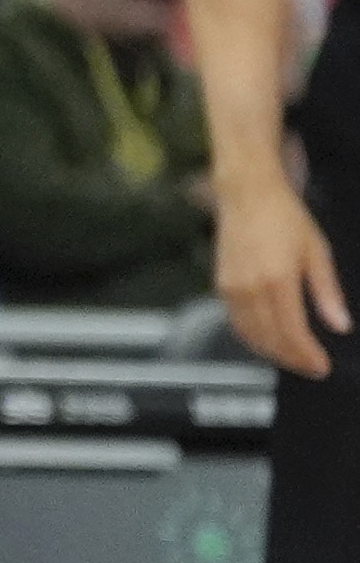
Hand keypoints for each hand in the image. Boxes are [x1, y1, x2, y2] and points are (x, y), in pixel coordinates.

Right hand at [216, 173, 348, 377]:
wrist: (246, 194)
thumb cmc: (286, 218)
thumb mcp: (317, 251)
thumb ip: (327, 291)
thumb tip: (341, 326)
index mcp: (278, 280)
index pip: (292, 332)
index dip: (307, 355)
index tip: (322, 367)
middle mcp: (250, 288)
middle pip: (270, 339)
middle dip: (292, 359)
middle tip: (312, 368)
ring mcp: (231, 287)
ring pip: (250, 335)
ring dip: (272, 353)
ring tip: (293, 359)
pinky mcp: (221, 284)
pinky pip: (235, 322)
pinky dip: (252, 338)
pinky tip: (267, 341)